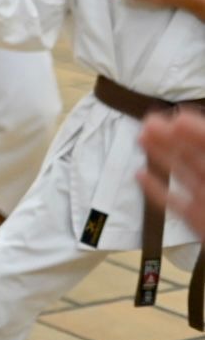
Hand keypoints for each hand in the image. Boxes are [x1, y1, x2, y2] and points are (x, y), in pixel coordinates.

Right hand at [139, 110, 204, 238]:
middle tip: (149, 121)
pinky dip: (156, 190)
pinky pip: (173, 203)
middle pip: (196, 157)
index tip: (177, 116)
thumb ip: (204, 156)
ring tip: (141, 138)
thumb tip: (191, 127)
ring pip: (182, 175)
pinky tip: (140, 175)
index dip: (197, 130)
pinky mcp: (196, 223)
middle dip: (173, 138)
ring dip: (161, 156)